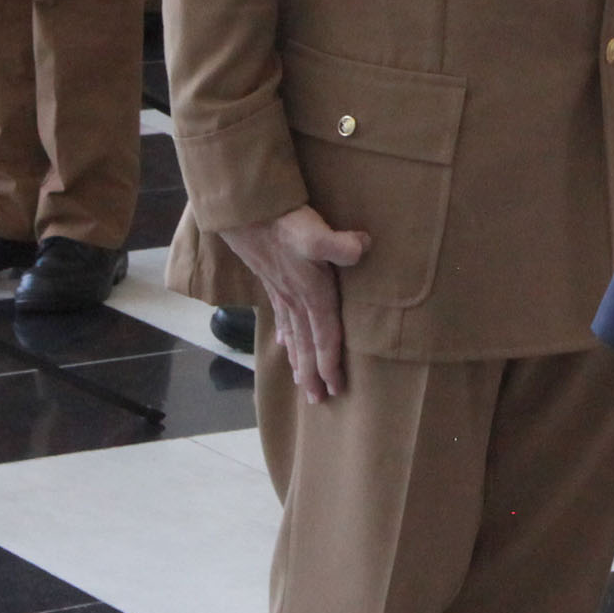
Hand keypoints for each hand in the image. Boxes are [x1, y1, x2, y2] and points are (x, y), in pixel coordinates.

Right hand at [222, 206, 370, 404]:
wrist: (249, 212)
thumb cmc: (285, 224)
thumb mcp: (315, 233)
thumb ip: (340, 244)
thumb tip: (364, 246)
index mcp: (311, 295)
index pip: (325, 338)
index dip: (330, 364)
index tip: (335, 389)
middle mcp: (296, 301)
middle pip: (307, 345)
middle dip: (312, 374)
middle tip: (318, 400)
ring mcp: (282, 294)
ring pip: (292, 335)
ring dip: (298, 360)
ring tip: (300, 382)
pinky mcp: (274, 282)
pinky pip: (281, 317)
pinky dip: (284, 334)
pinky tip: (282, 343)